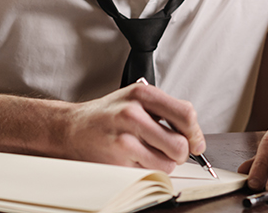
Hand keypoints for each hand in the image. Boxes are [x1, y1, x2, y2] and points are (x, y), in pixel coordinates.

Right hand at [62, 82, 205, 172]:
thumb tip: (195, 138)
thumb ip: (167, 112)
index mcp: (142, 94)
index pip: (186, 114)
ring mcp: (124, 138)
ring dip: (164, 163)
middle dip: (181, 153)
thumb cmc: (107, 115)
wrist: (72, 128)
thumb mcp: (136, 100)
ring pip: (168, 163)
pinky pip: (149, 172)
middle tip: (171, 151)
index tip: (194, 141)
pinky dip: (148, 169)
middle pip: (180, 144)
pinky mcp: (117, 160)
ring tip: (149, 153)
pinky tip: (135, 158)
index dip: (195, 133)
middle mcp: (132, 114)